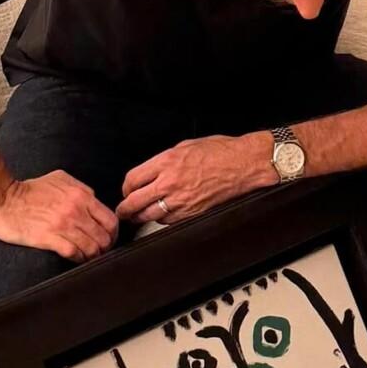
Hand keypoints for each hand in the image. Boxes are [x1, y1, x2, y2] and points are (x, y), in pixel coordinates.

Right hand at [0, 170, 118, 261]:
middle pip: (104, 237)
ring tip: (88, 257)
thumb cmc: (30, 190)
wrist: (3, 199)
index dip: (113, 233)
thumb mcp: (61, 179)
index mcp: (81, 196)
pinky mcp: (49, 239)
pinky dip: (79, 259)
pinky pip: (74, 254)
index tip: (109, 238)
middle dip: (105, 247)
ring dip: (93, 256)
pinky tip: (76, 258)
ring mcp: (62, 226)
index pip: (110, 220)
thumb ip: (82, 189)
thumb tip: (95, 201)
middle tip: (100, 251)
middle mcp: (75, 211)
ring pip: (92, 248)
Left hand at [117, 132, 273, 224]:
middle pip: (135, 202)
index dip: (125, 189)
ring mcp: (181, 200)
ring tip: (137, 217)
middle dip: (125, 209)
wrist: (244, 164)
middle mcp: (170, 182)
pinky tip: (162, 216)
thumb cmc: (220, 152)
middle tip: (123, 211)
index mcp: (166, 162)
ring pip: (149, 215)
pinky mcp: (192, 213)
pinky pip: (168, 221)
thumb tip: (151, 171)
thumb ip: (164, 161)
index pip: (132, 180)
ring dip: (141, 217)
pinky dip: (162, 220)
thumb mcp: (185, 146)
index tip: (126, 192)